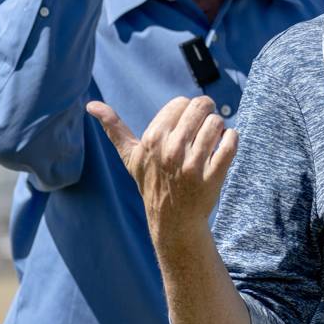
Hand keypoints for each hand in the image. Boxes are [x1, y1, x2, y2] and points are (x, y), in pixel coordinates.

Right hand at [87, 96, 237, 244]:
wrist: (172, 220)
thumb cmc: (152, 182)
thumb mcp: (131, 157)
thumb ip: (114, 129)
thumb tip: (91, 104)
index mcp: (152, 140)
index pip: (181, 102)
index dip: (186, 110)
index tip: (184, 125)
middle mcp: (171, 151)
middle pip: (201, 107)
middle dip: (206, 113)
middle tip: (203, 128)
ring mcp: (192, 165)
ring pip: (217, 123)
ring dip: (218, 128)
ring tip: (212, 140)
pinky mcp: (213, 176)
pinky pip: (231, 142)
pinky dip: (232, 139)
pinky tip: (224, 147)